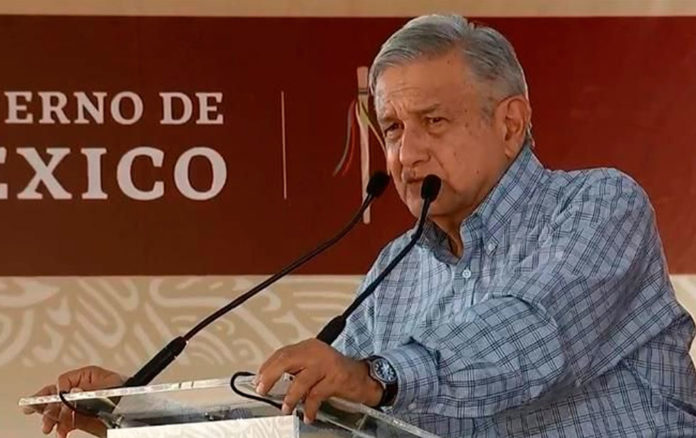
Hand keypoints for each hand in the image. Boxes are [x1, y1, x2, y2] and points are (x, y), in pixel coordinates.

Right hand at [22, 365, 124, 437]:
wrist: (136, 411)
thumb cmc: (129, 393)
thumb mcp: (109, 387)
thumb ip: (89, 390)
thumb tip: (72, 392)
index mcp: (89, 376)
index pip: (65, 381)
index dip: (59, 391)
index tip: (58, 401)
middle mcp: (82, 389)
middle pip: (56, 394)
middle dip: (47, 405)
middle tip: (42, 413)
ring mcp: (80, 404)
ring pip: (57, 409)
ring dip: (50, 418)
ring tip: (48, 427)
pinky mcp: (82, 417)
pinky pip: (65, 421)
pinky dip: (61, 427)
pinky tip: (60, 432)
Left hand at [255, 339, 382, 422]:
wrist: (364, 377)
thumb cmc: (336, 373)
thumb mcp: (314, 365)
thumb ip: (296, 368)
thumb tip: (270, 380)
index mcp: (308, 347)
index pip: (282, 353)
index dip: (267, 367)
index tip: (258, 380)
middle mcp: (316, 352)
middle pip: (287, 360)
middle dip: (271, 376)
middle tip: (262, 390)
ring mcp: (327, 364)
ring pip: (301, 380)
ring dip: (290, 396)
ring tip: (285, 408)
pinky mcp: (336, 378)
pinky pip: (317, 395)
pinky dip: (309, 407)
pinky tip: (308, 415)